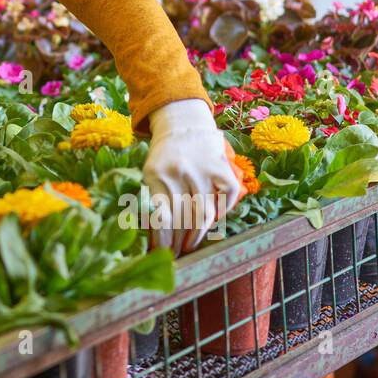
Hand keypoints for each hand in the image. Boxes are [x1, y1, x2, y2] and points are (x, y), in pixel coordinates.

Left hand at [142, 98, 242, 256]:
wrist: (183, 124)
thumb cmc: (163, 156)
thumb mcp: (150, 173)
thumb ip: (153, 200)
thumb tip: (157, 239)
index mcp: (156, 173)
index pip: (162, 217)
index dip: (164, 240)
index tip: (164, 254)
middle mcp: (180, 171)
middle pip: (184, 218)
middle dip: (181, 242)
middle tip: (179, 254)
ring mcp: (203, 169)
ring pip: (205, 213)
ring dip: (198, 235)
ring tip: (191, 245)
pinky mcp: (222, 167)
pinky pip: (227, 198)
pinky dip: (222, 213)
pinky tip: (212, 222)